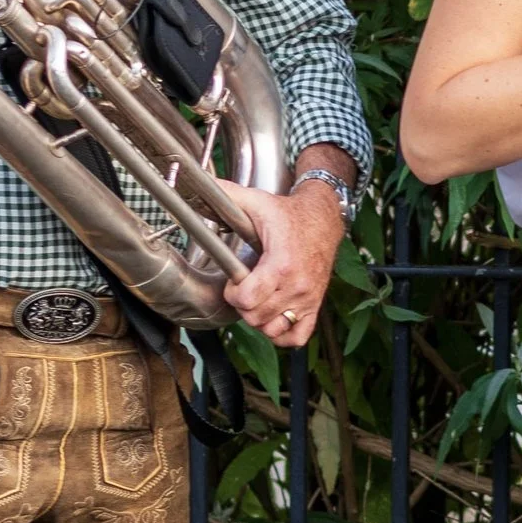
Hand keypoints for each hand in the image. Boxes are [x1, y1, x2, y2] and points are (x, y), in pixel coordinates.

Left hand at [219, 180, 345, 347]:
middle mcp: (297, 285)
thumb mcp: (257, 202)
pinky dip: (282, 334)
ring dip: (260, 319)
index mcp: (281, 263)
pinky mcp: (315, 305)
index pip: (248, 299)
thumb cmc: (289, 214)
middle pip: (256, 317)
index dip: (233, 293)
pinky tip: (274, 317)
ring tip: (258, 301)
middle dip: (243, 305)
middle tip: (245, 289)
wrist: (324, 218)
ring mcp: (307, 298)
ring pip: (272, 329)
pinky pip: (297, 337)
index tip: (235, 282)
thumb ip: (226, 195)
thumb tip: (197, 186)